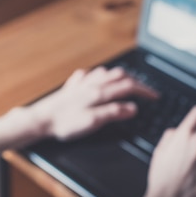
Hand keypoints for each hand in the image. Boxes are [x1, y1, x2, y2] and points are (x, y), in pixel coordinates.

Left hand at [30, 66, 158, 140]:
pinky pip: (88, 75)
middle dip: (135, 81)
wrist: (40, 120)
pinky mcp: (71, 86)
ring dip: (119, 75)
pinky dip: (99, 75)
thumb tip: (132, 108)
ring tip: (127, 82)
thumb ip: (113, 113)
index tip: (155, 97)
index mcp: (99, 93)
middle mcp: (91, 85)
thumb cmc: (64, 123)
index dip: (145, 91)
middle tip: (144, 90)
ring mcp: (81, 83)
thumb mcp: (92, 123)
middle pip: (119, 75)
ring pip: (105, 72)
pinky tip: (97, 79)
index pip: (128, 87)